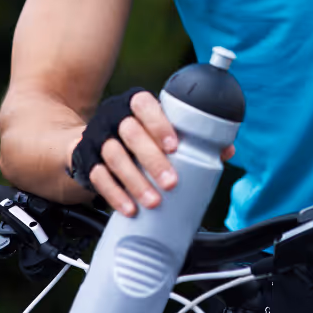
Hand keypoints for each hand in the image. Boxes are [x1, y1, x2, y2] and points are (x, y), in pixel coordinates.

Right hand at [75, 90, 234, 215]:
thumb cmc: (138, 134)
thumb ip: (191, 135)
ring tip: (153, 201)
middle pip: (130, 134)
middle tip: (171, 183)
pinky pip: (98, 177)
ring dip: (135, 181)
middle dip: (152, 160)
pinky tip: (129, 208)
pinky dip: (115, 194)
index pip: (143, 105)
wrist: (93, 140)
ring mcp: (97, 138)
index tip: (174, 146)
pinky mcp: (85, 160)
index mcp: (135, 104)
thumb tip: (226, 150)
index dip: (159, 124)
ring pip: (113, 157)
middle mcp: (114, 118)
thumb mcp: (160, 128)